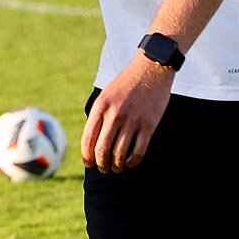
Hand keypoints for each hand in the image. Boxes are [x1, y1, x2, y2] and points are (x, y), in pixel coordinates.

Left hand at [81, 57, 174, 171]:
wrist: (151, 69)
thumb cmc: (126, 84)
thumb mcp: (106, 95)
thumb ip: (98, 116)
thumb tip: (91, 142)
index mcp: (100, 107)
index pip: (88, 139)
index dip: (87, 156)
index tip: (89, 163)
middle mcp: (115, 115)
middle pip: (102, 151)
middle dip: (101, 165)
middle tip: (103, 169)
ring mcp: (132, 121)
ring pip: (119, 154)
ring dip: (116, 166)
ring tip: (116, 168)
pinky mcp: (149, 125)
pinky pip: (138, 151)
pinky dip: (132, 162)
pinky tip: (130, 163)